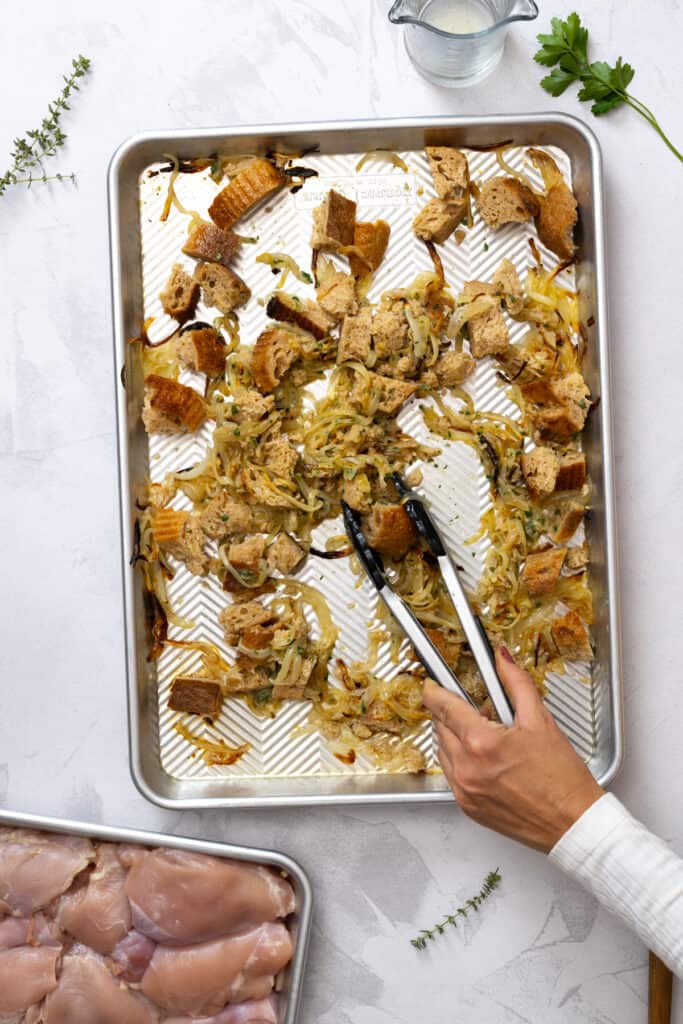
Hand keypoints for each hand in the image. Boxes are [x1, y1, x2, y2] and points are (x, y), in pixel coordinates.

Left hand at [423, 647, 603, 852]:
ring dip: (456, 738)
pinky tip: (487, 760)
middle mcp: (466, 769)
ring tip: (489, 738)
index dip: (434, 691)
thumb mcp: (540, 720)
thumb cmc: (562, 778)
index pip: (443, 707)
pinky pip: (452, 774)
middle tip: (480, 712)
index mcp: (481, 743)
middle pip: (441, 727)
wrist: (573, 823)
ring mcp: (464, 791)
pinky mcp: (467, 807)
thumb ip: (516, 683)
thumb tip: (502, 658)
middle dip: (454, 714)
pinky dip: (461, 761)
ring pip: (444, 751)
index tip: (432, 684)